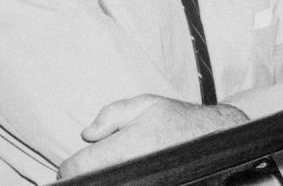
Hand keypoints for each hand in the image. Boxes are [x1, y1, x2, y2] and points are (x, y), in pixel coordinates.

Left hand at [57, 94, 247, 178]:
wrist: (212, 137)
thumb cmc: (176, 120)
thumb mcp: (144, 104)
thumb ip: (111, 115)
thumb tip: (87, 135)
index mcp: (126, 146)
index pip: (79, 167)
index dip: (69, 168)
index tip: (72, 166)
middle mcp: (132, 169)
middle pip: (92, 183)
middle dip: (86, 177)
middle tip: (90, 169)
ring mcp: (143, 181)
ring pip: (111, 185)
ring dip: (106, 179)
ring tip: (112, 169)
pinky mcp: (151, 185)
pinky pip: (128, 185)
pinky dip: (122, 181)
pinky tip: (125, 175)